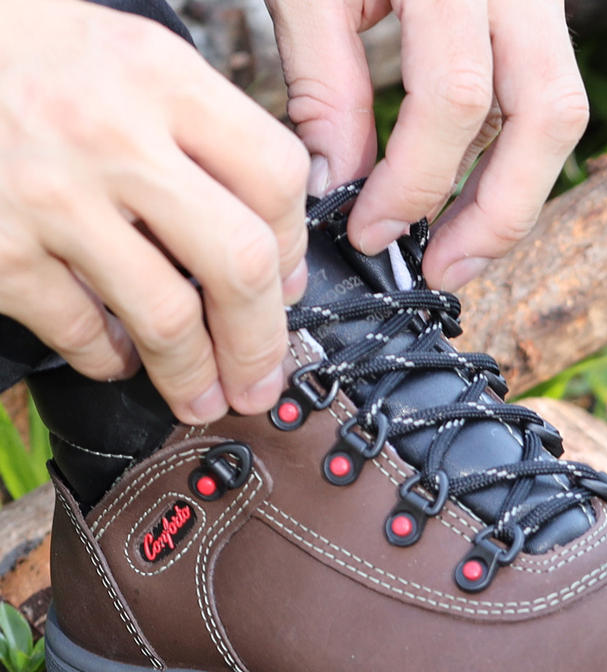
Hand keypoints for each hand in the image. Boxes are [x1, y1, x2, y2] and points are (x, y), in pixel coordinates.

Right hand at [0, 0, 309, 422]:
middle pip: (238, 263)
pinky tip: (118, 358)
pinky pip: (80, 331)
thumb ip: (199, 133)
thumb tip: (265, 238)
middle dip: (261, 341)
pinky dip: (108, 360)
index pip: (276, 178)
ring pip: (166, 316)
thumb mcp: (126, 57)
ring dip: (194, 374)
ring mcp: (52, 196)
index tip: (288, 285)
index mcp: (161, 77)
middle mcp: (112, 134)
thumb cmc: (24, 56)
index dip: (294, 248)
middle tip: (261, 378)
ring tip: (203, 396)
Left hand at [268, 0, 587, 288]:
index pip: (454, 97)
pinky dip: (508, 156)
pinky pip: (544, 96)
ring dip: (515, 197)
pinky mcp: (538, 9)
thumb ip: (324, 81)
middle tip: (445, 271)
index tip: (368, 233)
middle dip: (496, 212)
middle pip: (548, 115)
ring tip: (463, 251)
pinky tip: (468, 194)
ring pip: (562, 113)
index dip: (413, 183)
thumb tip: (340, 185)